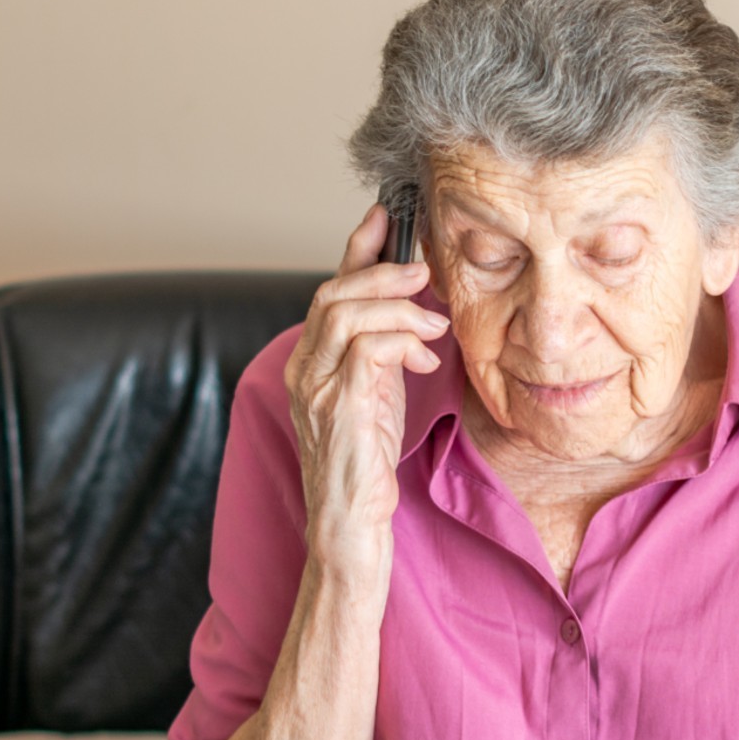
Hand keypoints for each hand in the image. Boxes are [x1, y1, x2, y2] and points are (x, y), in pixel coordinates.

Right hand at [285, 204, 450, 583]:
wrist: (352, 522)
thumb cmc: (368, 462)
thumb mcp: (378, 392)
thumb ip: (385, 351)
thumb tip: (417, 312)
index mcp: (313, 360)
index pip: (331, 289)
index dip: (357, 248)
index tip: (387, 217)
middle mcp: (305, 368)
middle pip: (333, 293)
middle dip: (382, 270)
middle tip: (424, 270)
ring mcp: (317, 388)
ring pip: (346, 314)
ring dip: (398, 307)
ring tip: (433, 322)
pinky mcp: (339, 408)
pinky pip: (365, 351)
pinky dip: (401, 340)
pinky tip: (424, 356)